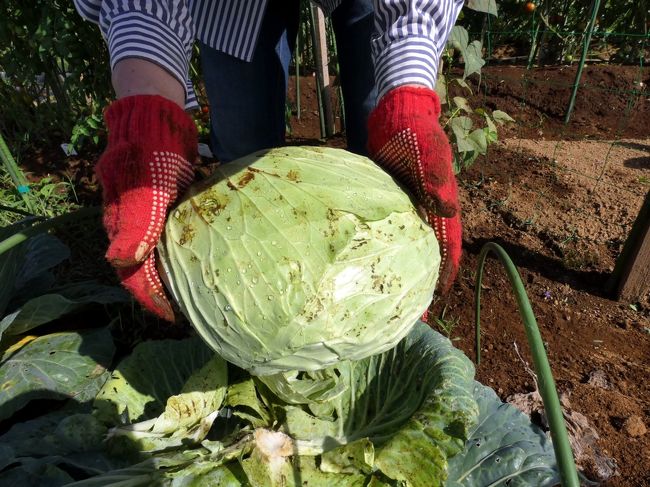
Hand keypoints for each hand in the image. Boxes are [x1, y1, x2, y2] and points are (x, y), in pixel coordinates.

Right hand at [96, 95, 197, 319]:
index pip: (132, 274)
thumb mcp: (143, 190)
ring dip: (177, 268)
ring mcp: (148, 211)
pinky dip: (186, 244)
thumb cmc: (149, 151)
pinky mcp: (164, 200)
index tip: (174, 317)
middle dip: (165, 289)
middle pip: (145, 266)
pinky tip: (207, 250)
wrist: (155, 114)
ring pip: (160, 249)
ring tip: (201, 285)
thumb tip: (120, 263)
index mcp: (122, 225)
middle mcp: (132, 223)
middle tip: (192, 306)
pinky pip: (173, 229)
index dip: (151, 299)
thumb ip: (134, 224)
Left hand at [368, 85, 460, 292]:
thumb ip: (437, 180)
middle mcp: (426, 211)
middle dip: (420, 280)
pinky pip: (384, 229)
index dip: (445, 274)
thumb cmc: (417, 133)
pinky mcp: (386, 200)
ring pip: (405, 244)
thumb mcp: (431, 154)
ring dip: (400, 267)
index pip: (449, 247)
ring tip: (383, 292)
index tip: (436, 301)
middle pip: (427, 252)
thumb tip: (446, 208)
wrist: (396, 114)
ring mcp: (405, 207)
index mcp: (443, 205)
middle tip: (407, 308)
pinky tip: (364, 262)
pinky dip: (379, 247)